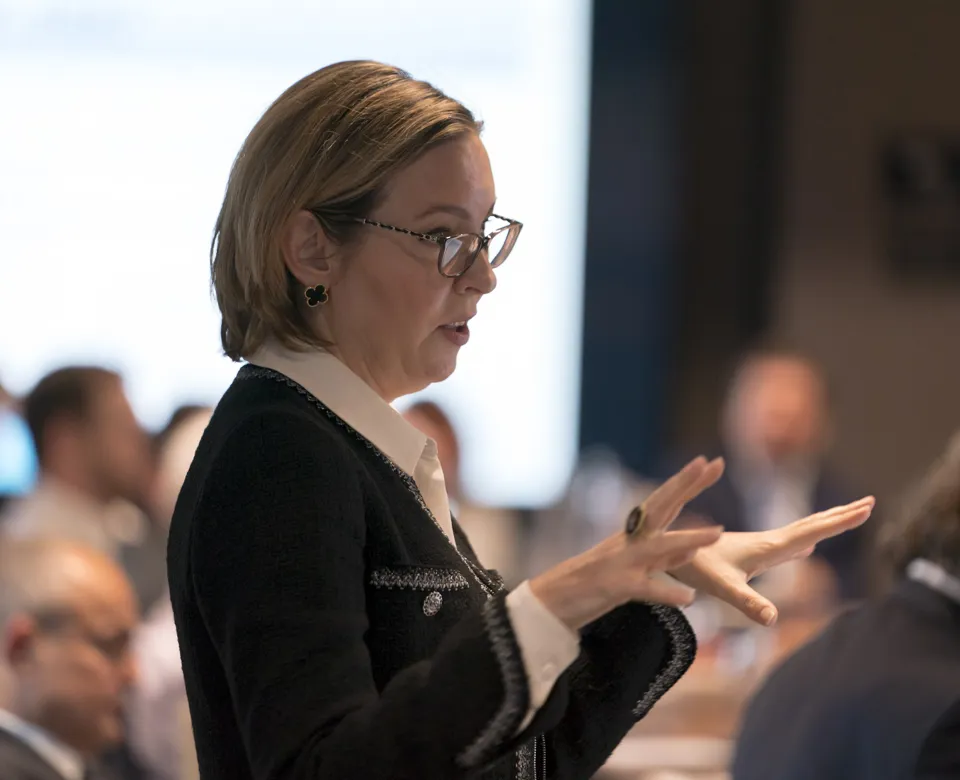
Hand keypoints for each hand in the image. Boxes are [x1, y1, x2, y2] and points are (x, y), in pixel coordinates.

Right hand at [530, 456, 725, 630]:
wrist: (554, 599)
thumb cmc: (595, 584)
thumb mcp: (635, 567)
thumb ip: (664, 559)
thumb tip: (692, 549)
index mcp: (635, 535)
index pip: (665, 503)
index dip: (687, 483)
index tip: (710, 462)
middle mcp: (630, 541)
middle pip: (660, 507)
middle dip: (684, 485)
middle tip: (709, 464)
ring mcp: (622, 562)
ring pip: (658, 547)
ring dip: (688, 538)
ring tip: (718, 532)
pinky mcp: (615, 586)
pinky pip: (645, 589)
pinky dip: (666, 592)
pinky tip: (688, 598)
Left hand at [668, 497, 875, 625]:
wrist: (661, 549)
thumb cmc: (691, 567)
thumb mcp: (722, 588)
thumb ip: (747, 602)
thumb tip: (773, 619)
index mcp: (766, 547)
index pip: (811, 531)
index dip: (839, 522)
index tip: (867, 506)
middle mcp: (765, 542)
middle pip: (810, 525)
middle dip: (840, 516)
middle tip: (870, 502)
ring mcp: (757, 546)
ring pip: (797, 531)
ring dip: (824, 524)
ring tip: (846, 518)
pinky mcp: (748, 553)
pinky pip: (784, 541)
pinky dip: (804, 538)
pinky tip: (806, 544)